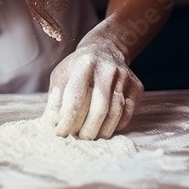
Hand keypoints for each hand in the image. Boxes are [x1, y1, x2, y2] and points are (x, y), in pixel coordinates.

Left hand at [41, 16, 142, 139]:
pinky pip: (127, 113)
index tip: (60, 133)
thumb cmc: (77, 67)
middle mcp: (107, 69)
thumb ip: (55, 98)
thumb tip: (51, 124)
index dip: (67, 119)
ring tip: (90, 137)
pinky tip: (104, 129)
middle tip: (79, 139)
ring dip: (102, 130)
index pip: (76, 98)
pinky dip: (116, 125)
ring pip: (116, 112)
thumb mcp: (61, 75)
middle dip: (88, 129)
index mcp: (84, 63)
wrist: (105, 49)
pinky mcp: (136, 87)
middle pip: (100, 108)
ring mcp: (125, 77)